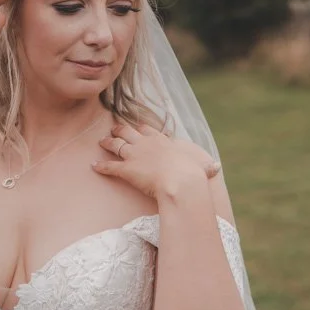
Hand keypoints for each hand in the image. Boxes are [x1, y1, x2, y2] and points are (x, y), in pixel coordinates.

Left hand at [91, 121, 220, 199]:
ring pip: (116, 145)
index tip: (138, 127)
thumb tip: (216, 168)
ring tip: (101, 141)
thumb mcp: (202, 167)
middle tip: (114, 128)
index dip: (142, 129)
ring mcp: (135, 155)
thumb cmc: (192, 175)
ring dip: (108, 143)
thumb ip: (206, 167)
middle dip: (120, 129)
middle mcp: (146, 144)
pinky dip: (100, 166)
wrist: (180, 182)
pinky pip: (110, 166)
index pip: (149, 130)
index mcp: (163, 141)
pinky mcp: (126, 169)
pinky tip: (93, 166)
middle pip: (128, 132)